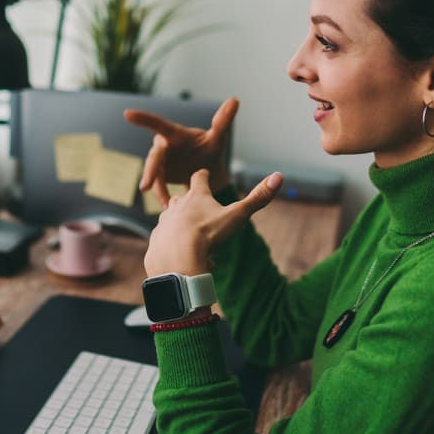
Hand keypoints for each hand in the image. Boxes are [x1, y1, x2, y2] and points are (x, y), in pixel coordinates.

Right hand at [124, 97, 237, 208]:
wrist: (206, 171)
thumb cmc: (209, 149)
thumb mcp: (217, 138)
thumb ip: (223, 121)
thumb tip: (235, 100)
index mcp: (174, 134)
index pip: (158, 124)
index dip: (143, 119)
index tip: (127, 114)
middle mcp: (163, 146)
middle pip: (154, 157)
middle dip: (150, 171)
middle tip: (146, 186)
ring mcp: (159, 162)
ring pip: (153, 175)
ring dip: (157, 189)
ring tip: (167, 204)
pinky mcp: (158, 176)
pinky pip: (156, 187)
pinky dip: (162, 196)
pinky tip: (169, 207)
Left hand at [143, 169, 281, 277]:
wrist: (177, 259)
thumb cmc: (208, 234)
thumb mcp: (237, 216)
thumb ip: (258, 198)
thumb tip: (279, 176)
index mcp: (196, 196)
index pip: (198, 177)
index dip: (203, 175)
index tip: (205, 174)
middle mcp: (176, 205)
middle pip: (181, 198)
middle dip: (189, 203)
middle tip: (201, 212)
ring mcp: (163, 223)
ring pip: (172, 221)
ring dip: (181, 227)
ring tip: (194, 240)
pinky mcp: (155, 241)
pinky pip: (166, 242)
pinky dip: (175, 247)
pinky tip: (184, 257)